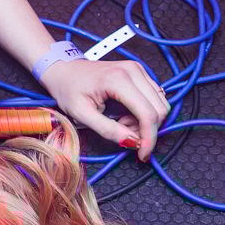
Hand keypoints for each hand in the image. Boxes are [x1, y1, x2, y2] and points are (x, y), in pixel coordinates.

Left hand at [42, 57, 169, 160]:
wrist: (64, 70)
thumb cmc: (69, 89)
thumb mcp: (81, 114)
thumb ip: (108, 130)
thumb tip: (132, 142)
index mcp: (118, 79)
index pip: (148, 113)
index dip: (149, 138)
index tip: (143, 153)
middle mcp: (134, 71)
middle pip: (159, 109)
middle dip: (146, 129)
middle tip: (124, 134)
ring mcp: (139, 70)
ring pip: (160, 104)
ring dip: (146, 121)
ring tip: (122, 123)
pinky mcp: (140, 73)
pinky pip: (154, 97)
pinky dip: (145, 112)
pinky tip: (126, 115)